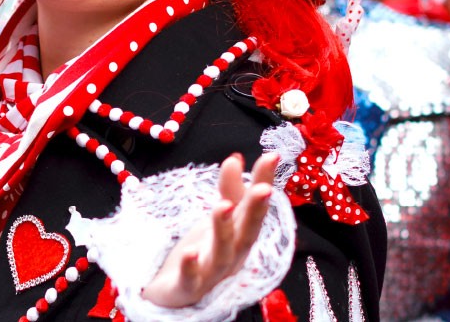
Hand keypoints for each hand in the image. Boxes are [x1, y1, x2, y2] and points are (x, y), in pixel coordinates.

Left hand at [141, 152, 278, 307]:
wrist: (177, 292)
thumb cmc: (204, 253)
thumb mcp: (219, 219)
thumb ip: (229, 191)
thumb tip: (236, 158)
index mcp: (241, 235)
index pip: (254, 205)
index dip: (264, 181)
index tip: (272, 156)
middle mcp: (233, 255)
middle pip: (246, 231)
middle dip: (255, 209)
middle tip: (263, 188)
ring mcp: (213, 273)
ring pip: (222, 253)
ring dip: (224, 229)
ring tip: (222, 206)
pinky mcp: (189, 287)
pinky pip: (191, 279)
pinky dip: (192, 267)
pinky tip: (190, 253)